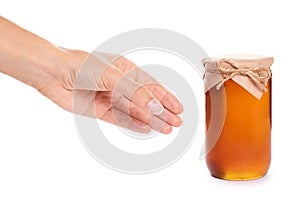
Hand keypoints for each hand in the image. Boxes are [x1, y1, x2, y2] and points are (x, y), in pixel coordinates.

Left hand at [38, 50, 182, 133]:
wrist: (54, 74)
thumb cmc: (82, 66)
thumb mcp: (114, 76)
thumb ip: (135, 92)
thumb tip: (156, 107)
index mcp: (126, 70)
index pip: (151, 86)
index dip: (166, 98)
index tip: (179, 109)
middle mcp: (120, 84)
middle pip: (146, 101)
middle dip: (162, 112)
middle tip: (176, 123)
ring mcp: (110, 98)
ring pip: (135, 112)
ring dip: (151, 120)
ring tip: (166, 129)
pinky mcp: (100, 110)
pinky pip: (120, 119)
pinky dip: (134, 125)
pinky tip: (146, 129)